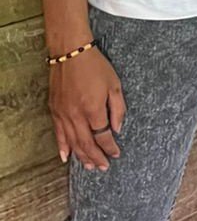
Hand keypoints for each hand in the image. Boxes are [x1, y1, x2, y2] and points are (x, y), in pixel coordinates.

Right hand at [48, 43, 124, 170]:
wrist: (70, 53)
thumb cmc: (96, 67)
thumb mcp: (115, 85)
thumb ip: (118, 109)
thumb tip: (117, 129)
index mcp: (94, 108)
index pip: (103, 135)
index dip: (110, 147)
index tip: (116, 154)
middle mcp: (76, 114)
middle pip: (87, 143)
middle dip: (96, 157)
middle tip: (104, 167)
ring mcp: (63, 113)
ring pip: (72, 141)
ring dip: (81, 156)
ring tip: (90, 166)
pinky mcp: (54, 110)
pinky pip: (58, 133)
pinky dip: (62, 146)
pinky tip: (66, 157)